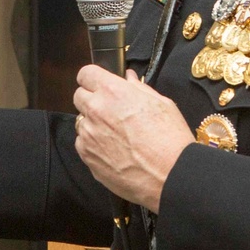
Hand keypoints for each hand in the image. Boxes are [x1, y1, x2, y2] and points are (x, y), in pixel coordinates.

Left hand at [73, 66, 193, 212]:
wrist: (170, 176)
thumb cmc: (170, 139)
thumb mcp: (161, 104)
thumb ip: (139, 88)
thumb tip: (128, 78)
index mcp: (114, 91)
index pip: (86, 73)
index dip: (93, 79)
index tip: (100, 85)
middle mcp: (96, 110)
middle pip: (79, 96)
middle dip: (92, 99)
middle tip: (110, 110)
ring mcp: (89, 134)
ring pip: (81, 121)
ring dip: (93, 123)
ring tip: (116, 135)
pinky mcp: (87, 156)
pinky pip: (82, 143)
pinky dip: (93, 144)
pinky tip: (113, 150)